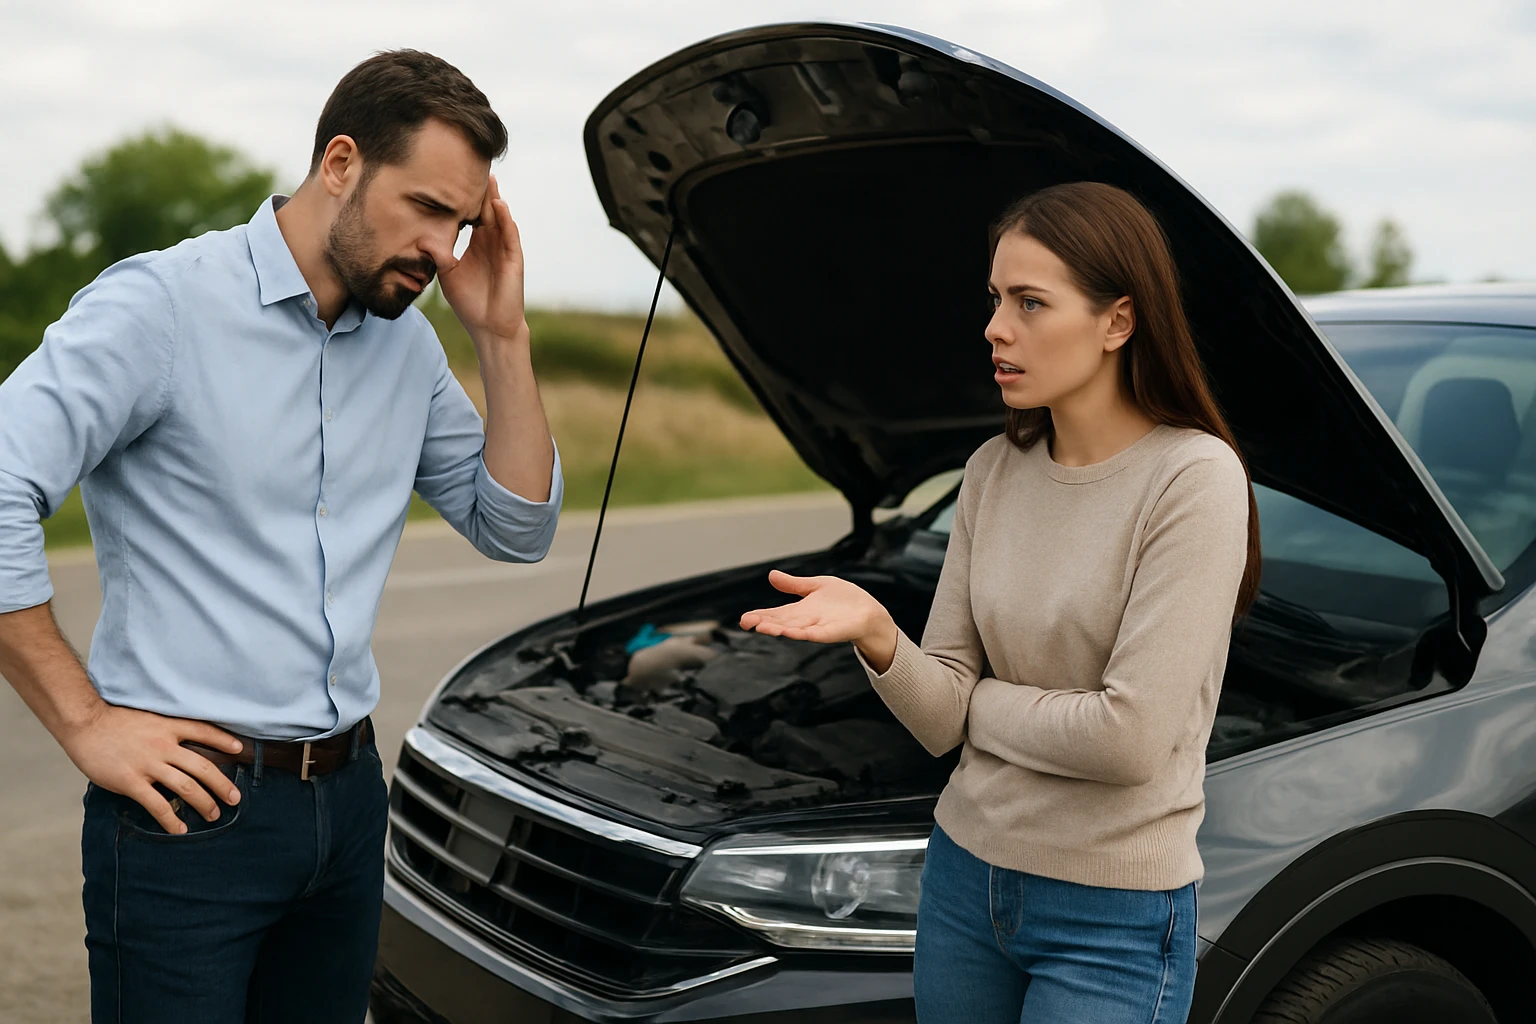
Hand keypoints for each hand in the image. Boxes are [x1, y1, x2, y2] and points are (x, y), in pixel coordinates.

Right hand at [59, 704, 243, 834]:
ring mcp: (148, 764)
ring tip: (214, 815)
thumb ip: (166, 730)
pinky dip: (171, 819)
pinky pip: (157, 804)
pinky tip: (180, 828)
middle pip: (202, 766)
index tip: (240, 750)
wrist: (85, 723)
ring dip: (204, 803)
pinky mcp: (131, 781)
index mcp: (169, 726)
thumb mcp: (148, 717)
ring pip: (186, 786)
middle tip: (235, 799)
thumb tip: (182, 744)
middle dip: (222, 784)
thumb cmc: (114, 721)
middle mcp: (163, 745)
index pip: (204, 731)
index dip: (224, 741)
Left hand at [437, 173, 528, 346]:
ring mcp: (504, 250)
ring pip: (500, 218)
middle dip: (481, 190)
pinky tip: (499, 205)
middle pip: (487, 210)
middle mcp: (492, 243)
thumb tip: (421, 239)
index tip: (453, 176)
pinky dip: (506, 220)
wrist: (489, 328)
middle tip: (472, 165)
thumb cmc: (470, 303)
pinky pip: (510, 236)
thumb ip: (438, 255)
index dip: (465, 197)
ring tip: (489, 177)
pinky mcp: (513, 260)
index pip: (472, 214)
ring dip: (495, 199)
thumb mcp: (447, 274)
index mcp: (477, 245)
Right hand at [739, 570, 897, 667]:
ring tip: (763, 628)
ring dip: (779, 629)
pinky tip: (792, 633)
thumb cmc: (844, 601)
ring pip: (794, 630)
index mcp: (799, 610)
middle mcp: (805, 621)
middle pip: (781, 623)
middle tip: (747, 623)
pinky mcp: (832, 632)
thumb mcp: (816, 586)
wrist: (869, 612)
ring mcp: (818, 628)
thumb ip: (794, 584)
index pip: (775, 613)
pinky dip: (804, 634)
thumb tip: (771, 575)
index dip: (759, 616)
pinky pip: (816, 635)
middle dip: (764, 623)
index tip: (744, 619)